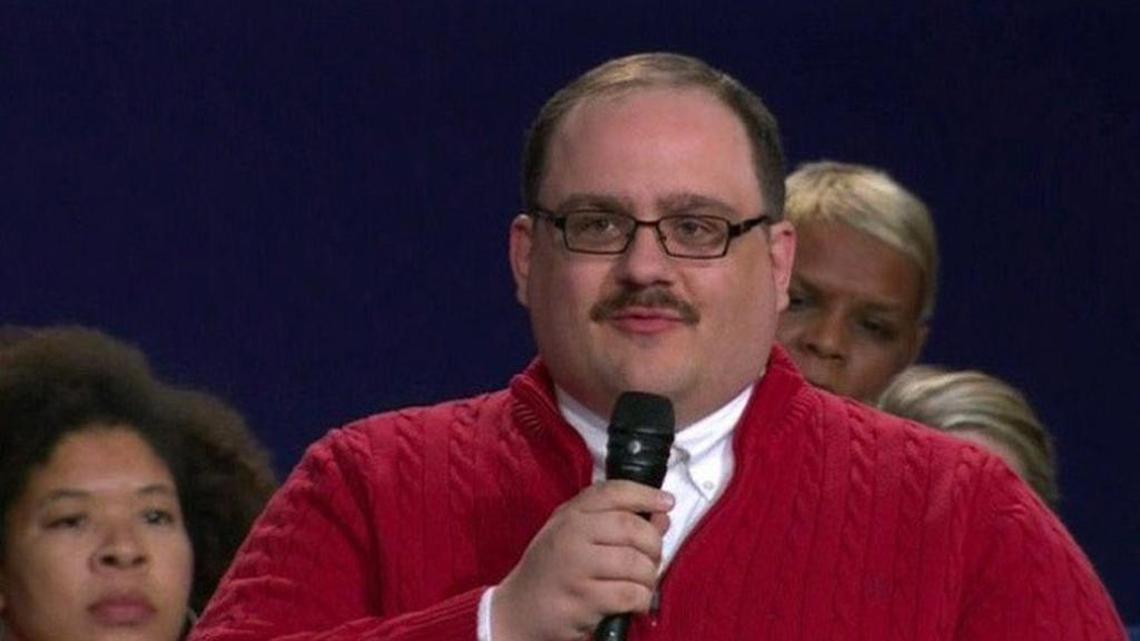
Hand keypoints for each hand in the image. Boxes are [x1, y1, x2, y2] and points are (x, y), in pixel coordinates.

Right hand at [492, 480, 672, 640]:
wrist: (518, 610)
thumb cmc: (552, 570)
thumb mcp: (575, 535)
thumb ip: (615, 521)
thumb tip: (661, 515)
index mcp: (570, 515)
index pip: (614, 492)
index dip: (646, 494)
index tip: (666, 502)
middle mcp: (570, 535)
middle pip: (632, 528)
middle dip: (654, 545)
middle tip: (653, 558)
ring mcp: (574, 568)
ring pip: (635, 563)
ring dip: (649, 577)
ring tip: (643, 584)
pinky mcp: (581, 600)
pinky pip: (629, 594)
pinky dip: (641, 600)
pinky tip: (635, 604)